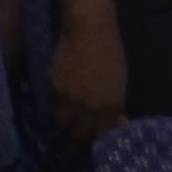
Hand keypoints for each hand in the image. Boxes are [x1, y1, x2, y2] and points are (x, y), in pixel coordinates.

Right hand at [50, 12, 128, 141]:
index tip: (92, 142)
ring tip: (65, 117)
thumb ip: (114, 102)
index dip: (96, 140)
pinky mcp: (55, 89)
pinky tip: (58, 102)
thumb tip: (112, 119)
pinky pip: (52, 106)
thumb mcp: (119, 80)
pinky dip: (55, 106)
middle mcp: (92, 106)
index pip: (103, 134)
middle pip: (81, 135)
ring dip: (64, 121)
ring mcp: (72, 99)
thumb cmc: (110, 51)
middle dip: (78, 138)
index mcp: (112, 104)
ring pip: (63, 123)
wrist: (89, 30)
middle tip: (75, 136)